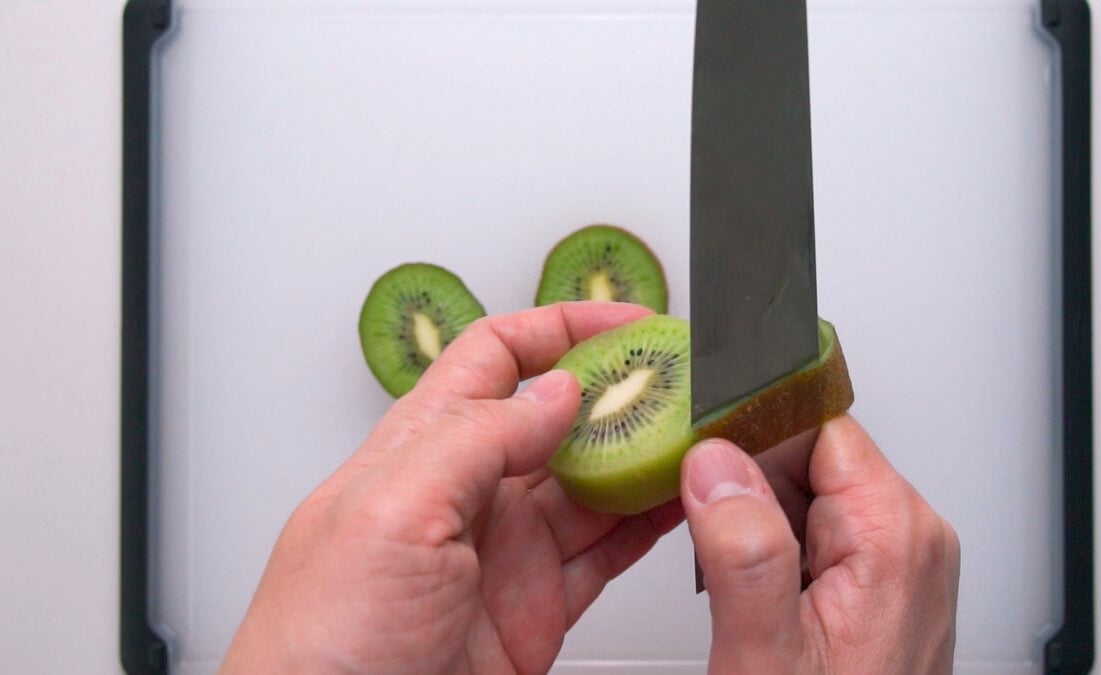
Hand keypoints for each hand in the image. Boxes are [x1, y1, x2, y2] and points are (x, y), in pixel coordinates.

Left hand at [221, 303, 683, 673]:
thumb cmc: (323, 644)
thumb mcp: (391, 515)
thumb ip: (473, 441)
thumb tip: (553, 392)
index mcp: (419, 450)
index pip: (494, 358)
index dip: (559, 330)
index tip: (625, 326)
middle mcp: (467, 495)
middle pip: (557, 419)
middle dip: (620, 393)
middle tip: (680, 384)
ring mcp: (506, 554)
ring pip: (592, 484)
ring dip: (645, 457)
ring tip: (698, 436)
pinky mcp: (535, 610)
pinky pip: (605, 553)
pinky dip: (648, 525)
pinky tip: (679, 504)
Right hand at [682, 417, 959, 673]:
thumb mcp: (766, 657)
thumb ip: (744, 554)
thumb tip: (716, 463)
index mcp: (894, 536)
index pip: (817, 425)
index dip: (751, 438)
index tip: (702, 463)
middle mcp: (911, 539)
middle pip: (811, 455)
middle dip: (750, 486)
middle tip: (713, 546)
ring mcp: (900, 562)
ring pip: (810, 491)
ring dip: (759, 520)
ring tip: (739, 584)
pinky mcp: (882, 583)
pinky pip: (819, 530)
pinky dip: (776, 549)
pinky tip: (758, 595)